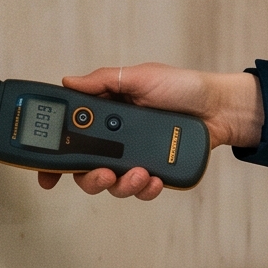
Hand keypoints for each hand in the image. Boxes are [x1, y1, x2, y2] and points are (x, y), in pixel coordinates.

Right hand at [35, 62, 264, 201]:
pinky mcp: (158, 172)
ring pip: (114, 185)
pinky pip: (143, 190)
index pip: (72, 139)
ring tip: (142, 173)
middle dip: (89, 178)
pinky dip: (147, 189)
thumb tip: (68, 82)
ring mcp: (137, 159)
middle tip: (104, 173)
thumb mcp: (141, 76)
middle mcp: (117, 141)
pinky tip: (156, 178)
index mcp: (107, 117)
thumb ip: (104, 81)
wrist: (221, 106)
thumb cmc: (183, 87)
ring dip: (122, 185)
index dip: (54, 160)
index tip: (46, 175)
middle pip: (87, 171)